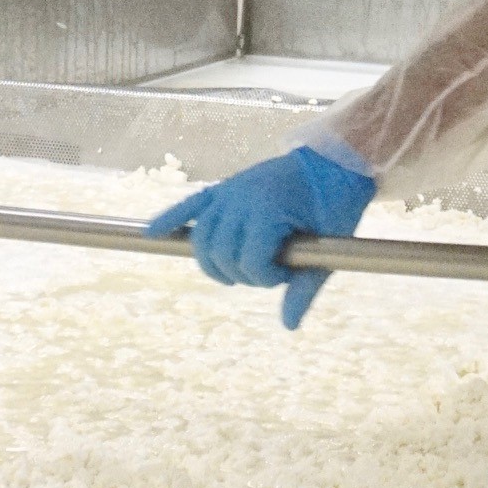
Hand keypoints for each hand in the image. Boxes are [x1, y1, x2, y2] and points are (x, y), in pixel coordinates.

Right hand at [145, 145, 375, 329]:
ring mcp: (230, 192)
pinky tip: (151, 232)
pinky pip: (191, 204)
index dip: (269, 277)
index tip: (289, 271)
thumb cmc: (336, 204)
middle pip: (221, 253)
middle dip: (242, 272)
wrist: (334, 163)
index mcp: (268, 211)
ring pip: (202, 238)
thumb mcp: (328, 247)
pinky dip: (169, 218)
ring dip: (213, 261)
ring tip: (237, 269)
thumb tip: (288, 325)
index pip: (251, 262)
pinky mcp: (225, 188)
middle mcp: (241, 200)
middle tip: (269, 270)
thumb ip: (304, 287)